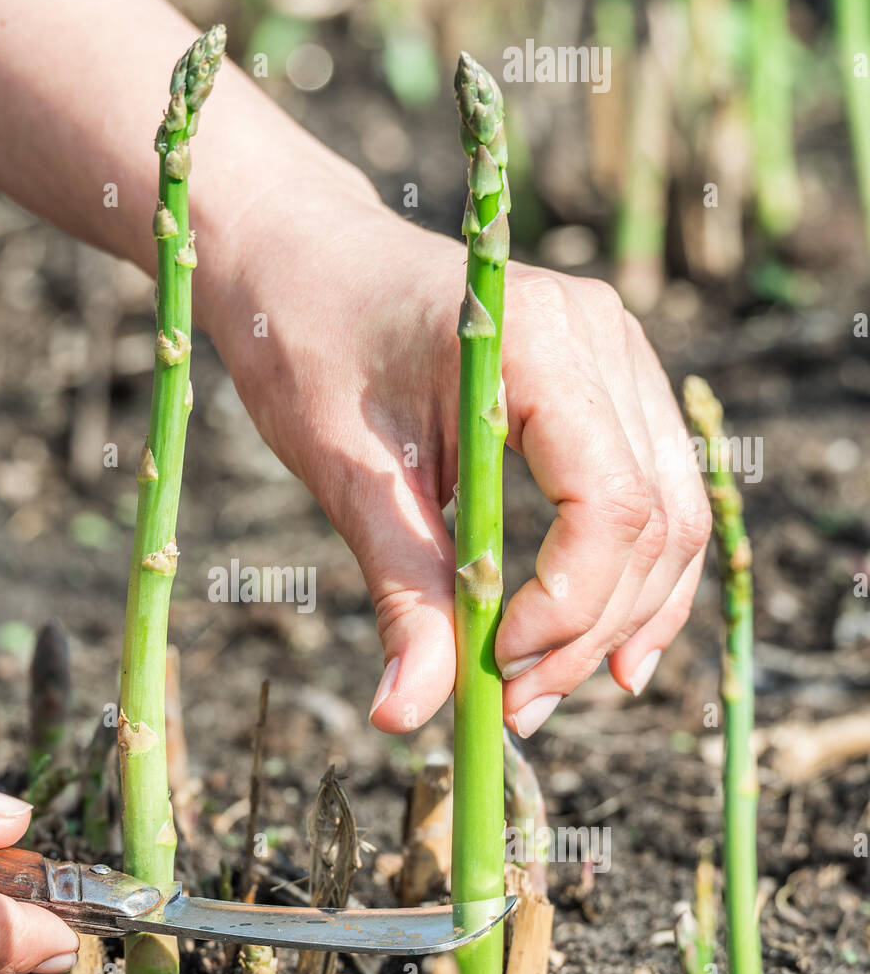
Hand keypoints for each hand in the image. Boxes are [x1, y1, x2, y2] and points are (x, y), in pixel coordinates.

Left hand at [207, 196, 710, 737]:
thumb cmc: (309, 345)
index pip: (610, 505)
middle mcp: (604, 339)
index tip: (495, 666)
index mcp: (541, 340)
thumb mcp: (347, 474)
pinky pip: (650, 496)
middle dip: (588, 632)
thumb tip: (407, 712)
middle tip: (513, 709)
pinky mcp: (607, 385)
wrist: (303, 261)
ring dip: (616, 619)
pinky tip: (601, 652)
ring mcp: (617, 356)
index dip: (566, 607)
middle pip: (652, 522)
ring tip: (539, 693)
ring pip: (668, 518)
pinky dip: (627, 580)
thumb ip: (399, 590)